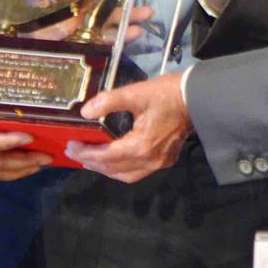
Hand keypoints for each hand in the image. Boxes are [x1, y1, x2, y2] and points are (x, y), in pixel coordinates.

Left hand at [18, 0, 153, 43]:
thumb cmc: (23, 25)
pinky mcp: (83, 47)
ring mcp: (81, 31)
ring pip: (110, 23)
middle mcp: (77, 13)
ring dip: (128, 19)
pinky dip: (120, 37)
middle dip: (128, 0)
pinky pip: (104, 41)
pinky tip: (133, 33)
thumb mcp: (44, 10)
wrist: (11, 47)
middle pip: (107, 5)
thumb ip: (64, 6)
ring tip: (146, 15)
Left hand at [63, 73, 190, 182]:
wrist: (198, 98)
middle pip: (113, 169)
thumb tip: (85, 112)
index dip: (86, 152)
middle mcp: (149, 160)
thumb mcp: (136, 93)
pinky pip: (137, 172)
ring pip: (125, 175)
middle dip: (91, 162)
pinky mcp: (165, 160)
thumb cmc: (167, 94)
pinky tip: (111, 160)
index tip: (70, 146)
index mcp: (141, 146)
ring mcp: (158, 163)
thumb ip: (108, 102)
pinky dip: (120, 169)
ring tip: (88, 158)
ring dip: (105, 169)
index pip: (106, 156)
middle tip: (73, 152)